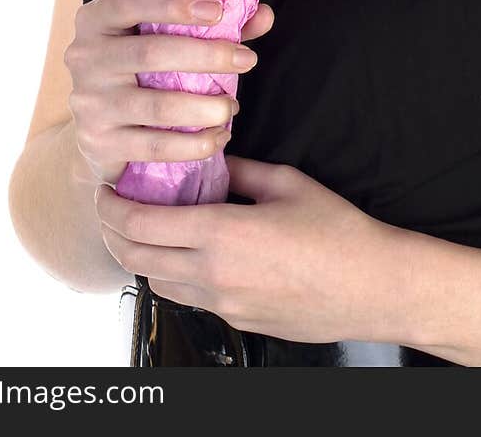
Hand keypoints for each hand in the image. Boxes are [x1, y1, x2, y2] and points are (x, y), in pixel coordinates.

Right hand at [64, 0, 273, 185]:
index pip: (130, 1)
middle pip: (150, 53)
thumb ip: (213, 24)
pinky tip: (218, 137)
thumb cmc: (142, 69)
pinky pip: (154, 146)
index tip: (218, 10)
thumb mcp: (166, 37)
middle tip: (247, 60)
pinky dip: (193, 144)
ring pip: (155, 105)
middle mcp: (84, 56)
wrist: (100, 128)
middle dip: (206, 56)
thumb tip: (263, 15)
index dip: (174, 4)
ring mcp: (89, 102)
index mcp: (97, 19)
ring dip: (203, 107)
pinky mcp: (99, 142)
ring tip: (232, 106)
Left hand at [95, 154, 403, 343]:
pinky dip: (175, 275)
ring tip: (149, 230)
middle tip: (114, 209)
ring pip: (158, 283)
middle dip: (114, 233)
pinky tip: (189, 253)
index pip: (141, 224)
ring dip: (144, 257)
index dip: (112, 206)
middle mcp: (214, 275)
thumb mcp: (286, 183)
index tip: (107, 190)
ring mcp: (224, 304)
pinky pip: (189, 298)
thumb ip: (240, 170)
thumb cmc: (338, 232)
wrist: (373, 287)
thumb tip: (212, 159)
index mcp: (222, 234)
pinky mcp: (238, 322)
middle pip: (136, 259)